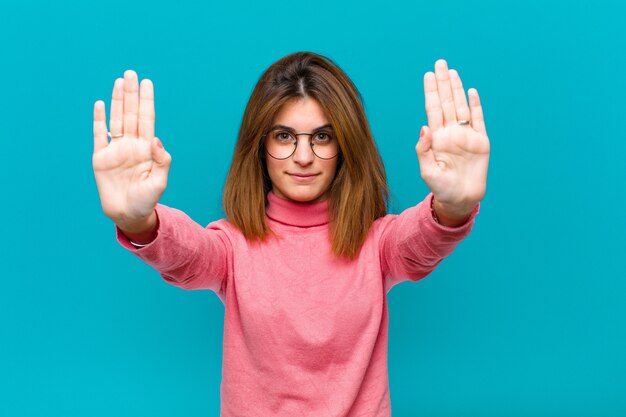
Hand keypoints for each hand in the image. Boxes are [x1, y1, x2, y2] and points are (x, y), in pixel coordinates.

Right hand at [92, 70, 171, 231]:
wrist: (128, 214)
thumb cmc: (147, 199)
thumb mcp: (160, 182)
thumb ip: (162, 161)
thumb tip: (156, 139)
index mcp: (147, 148)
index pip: (147, 119)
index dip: (147, 101)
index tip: (147, 83)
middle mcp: (131, 144)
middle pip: (131, 114)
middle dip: (131, 94)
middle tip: (131, 73)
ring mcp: (116, 149)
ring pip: (116, 119)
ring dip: (117, 101)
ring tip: (119, 82)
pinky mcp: (101, 158)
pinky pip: (99, 135)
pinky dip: (99, 120)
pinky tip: (100, 104)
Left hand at [416, 59, 489, 217]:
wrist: (460, 199)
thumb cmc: (440, 187)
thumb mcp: (427, 170)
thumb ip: (423, 149)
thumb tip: (424, 127)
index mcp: (436, 138)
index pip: (432, 109)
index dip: (431, 92)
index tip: (428, 75)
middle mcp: (450, 132)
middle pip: (446, 102)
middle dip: (443, 83)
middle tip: (440, 63)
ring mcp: (466, 135)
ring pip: (461, 106)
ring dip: (457, 89)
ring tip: (452, 72)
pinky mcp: (480, 141)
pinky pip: (478, 119)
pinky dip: (475, 106)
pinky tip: (470, 92)